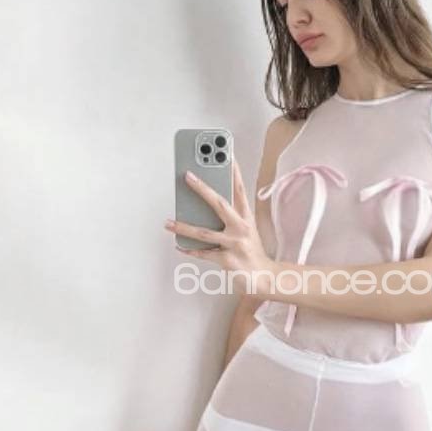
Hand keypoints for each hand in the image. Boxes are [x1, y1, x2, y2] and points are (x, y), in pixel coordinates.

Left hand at [164, 158, 272, 294]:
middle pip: (220, 204)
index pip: (240, 189)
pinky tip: (179, 245)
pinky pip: (204, 253)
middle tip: (187, 176)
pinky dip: (190, 250)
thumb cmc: (251, 251)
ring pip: (204, 232)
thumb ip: (231, 215)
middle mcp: (241, 227)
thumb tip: (207, 203)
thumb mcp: (246, 229)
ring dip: (183, 227)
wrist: (264, 277)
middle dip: (202, 188)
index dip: (234, 170)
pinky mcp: (227, 259)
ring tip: (168, 222)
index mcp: (247, 217)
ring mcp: (234, 244)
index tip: (227, 154)